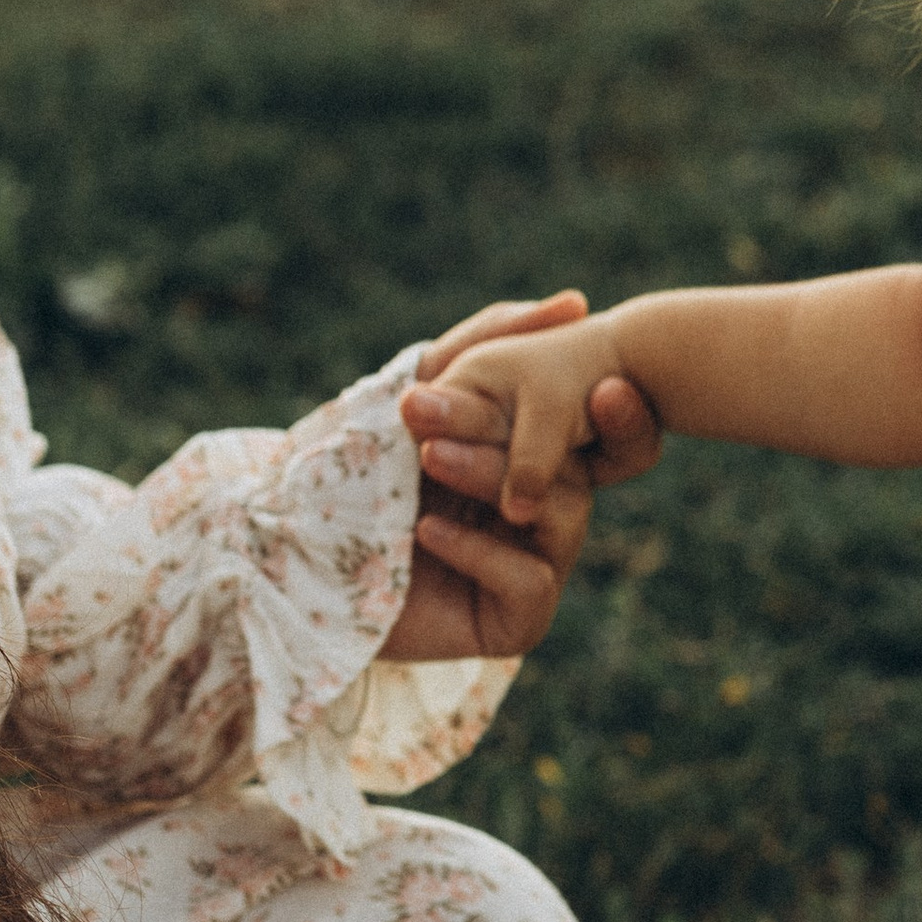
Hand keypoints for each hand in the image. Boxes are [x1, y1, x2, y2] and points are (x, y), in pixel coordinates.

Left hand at [383, 292, 655, 659]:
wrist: (300, 566)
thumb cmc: (360, 472)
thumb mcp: (424, 390)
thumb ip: (487, 340)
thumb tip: (576, 301)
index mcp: (536, 460)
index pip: (591, 430)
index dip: (621, 411)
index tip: (610, 380)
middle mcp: (546, 512)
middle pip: (574, 468)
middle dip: (527, 438)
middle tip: (472, 414)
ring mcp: (535, 566)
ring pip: (559, 515)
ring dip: (493, 479)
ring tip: (429, 460)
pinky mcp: (518, 620)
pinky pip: (527, 580)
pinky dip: (479, 550)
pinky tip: (427, 529)